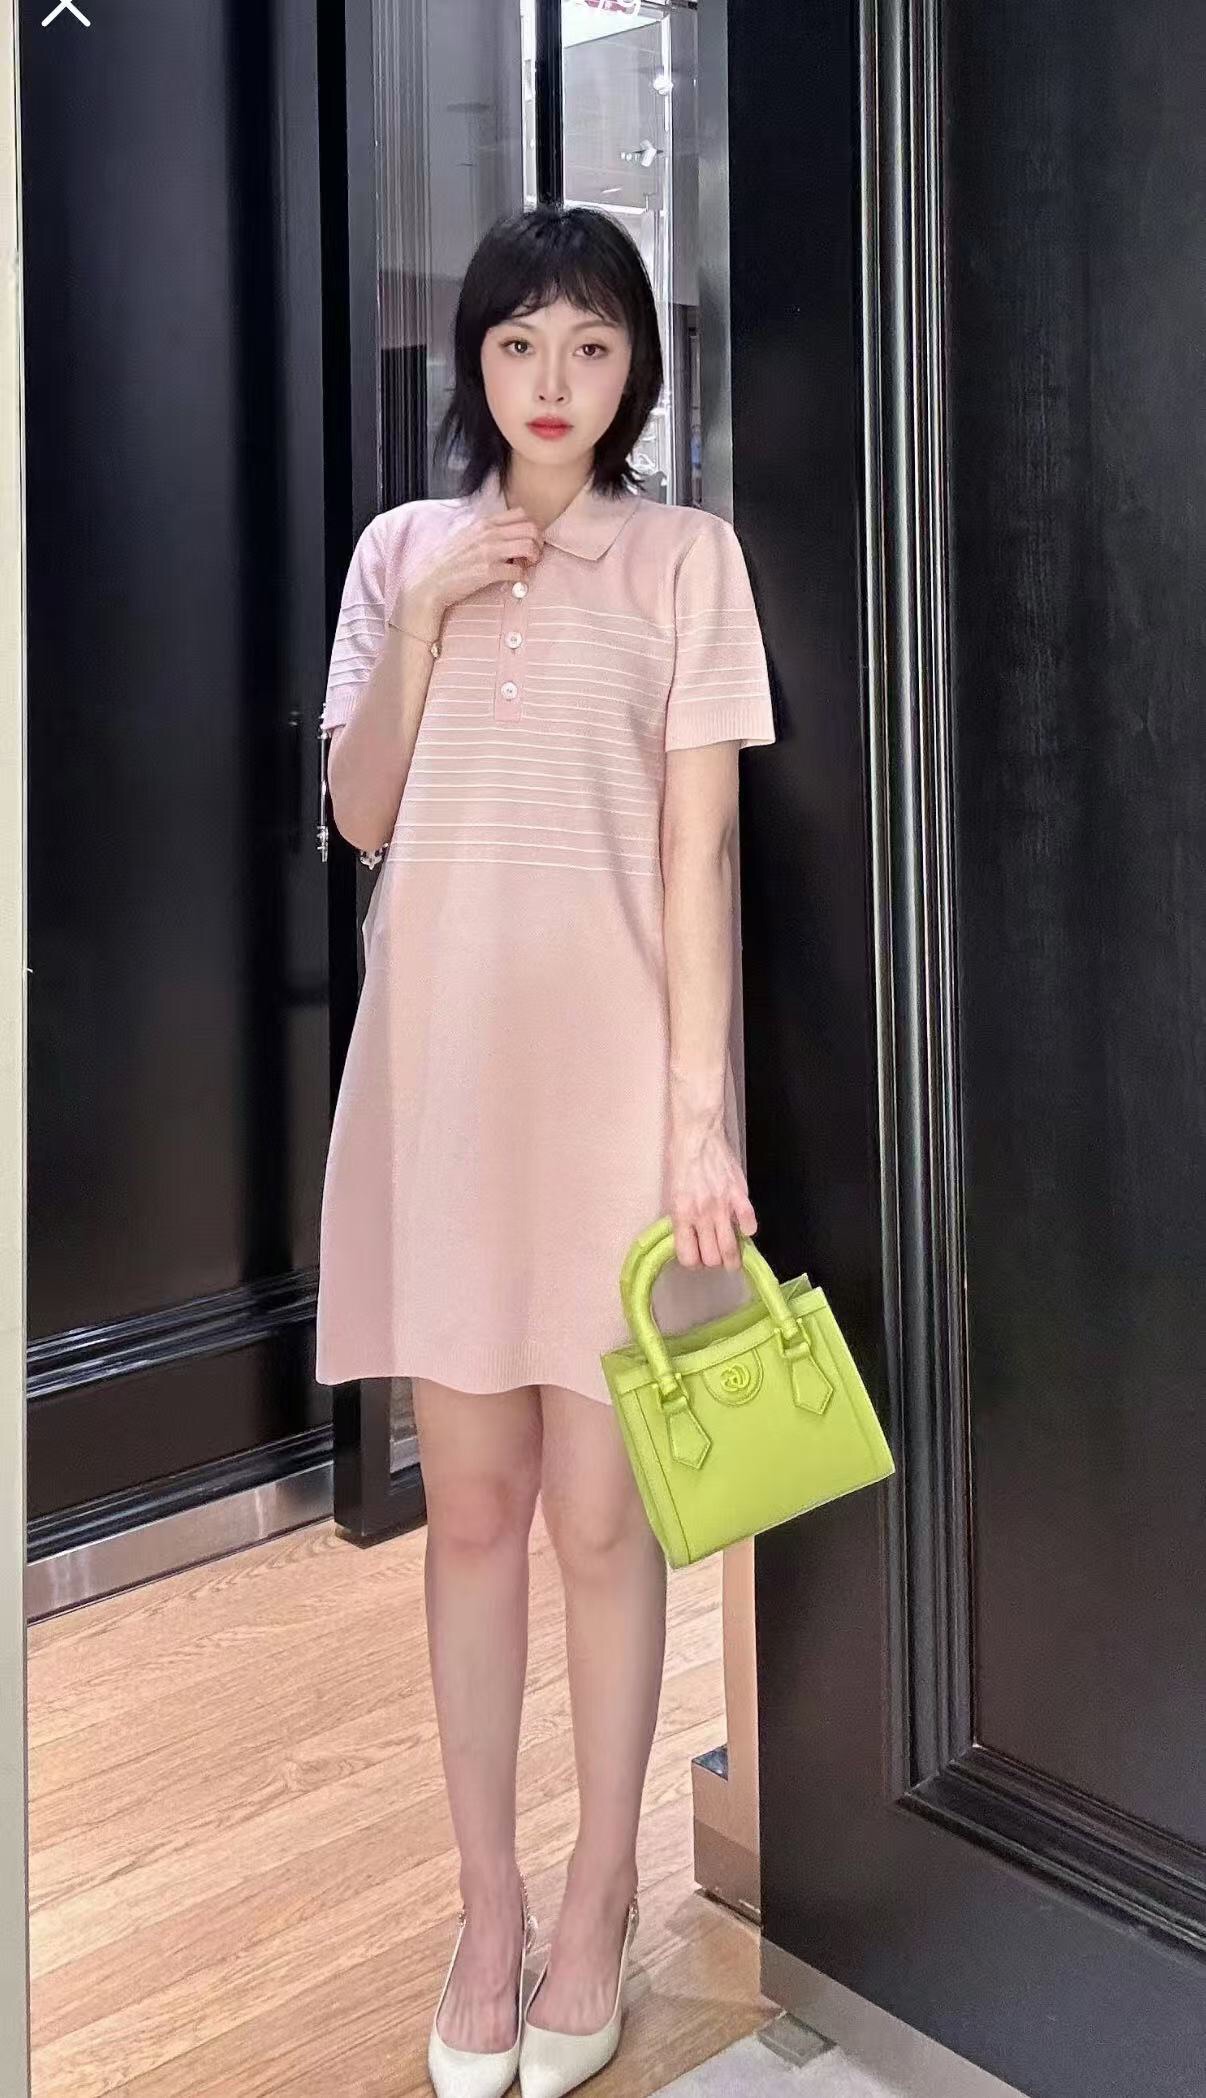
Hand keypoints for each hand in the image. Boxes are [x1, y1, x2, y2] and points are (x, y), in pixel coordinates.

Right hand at [392, 505, 543, 633]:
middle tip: (533, 555)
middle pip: (530, 528)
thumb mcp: (466, 537)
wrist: (429, 582)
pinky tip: (517, 580)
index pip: (521, 513)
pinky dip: (522, 577)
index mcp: (483, 523)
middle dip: (538, 542)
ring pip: (529, 546)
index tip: (528, 540)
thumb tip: (506, 535)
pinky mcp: (488, 571)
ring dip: (534, 558)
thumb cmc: (447, 563)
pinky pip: (518, 571)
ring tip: (527, 566)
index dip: (531, 527)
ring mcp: (488, 552)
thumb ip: (486, 532)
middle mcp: (488, 534)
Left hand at [666, 1116, 757, 1269]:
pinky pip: (749, 1223)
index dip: (692, 1262)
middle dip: (712, 1262)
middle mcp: (702, 1214)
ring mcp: (723, 1206)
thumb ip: (681, 1216)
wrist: (698, 1134)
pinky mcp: (739, 1195)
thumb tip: (688, 1236)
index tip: (695, 1258)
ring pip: (731, 1249)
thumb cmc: (680, 1159)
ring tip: (732, 1259)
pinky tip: (744, 1229)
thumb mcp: (672, 1191)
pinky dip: (748, 1230)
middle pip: (711, 1258)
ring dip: (732, 1258)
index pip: (688, 1256)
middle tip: (713, 1256)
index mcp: (682, 1213)